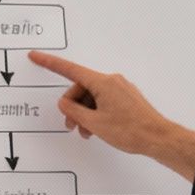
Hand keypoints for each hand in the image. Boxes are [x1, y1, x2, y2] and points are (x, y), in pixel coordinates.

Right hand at [24, 51, 194, 180]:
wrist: (158, 138)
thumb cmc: (130, 131)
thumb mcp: (94, 123)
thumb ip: (74, 111)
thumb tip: (64, 103)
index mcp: (102, 83)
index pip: (70, 70)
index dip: (50, 63)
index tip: (36, 56)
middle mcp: (112, 81)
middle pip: (81, 89)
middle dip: (73, 107)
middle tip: (71, 125)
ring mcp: (120, 89)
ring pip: (92, 97)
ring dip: (85, 113)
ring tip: (86, 131)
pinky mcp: (126, 98)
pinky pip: (103, 101)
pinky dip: (96, 113)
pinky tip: (96, 128)